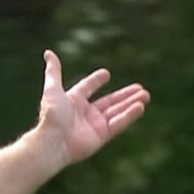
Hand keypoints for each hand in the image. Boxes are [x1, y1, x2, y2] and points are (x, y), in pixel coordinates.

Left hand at [38, 50, 149, 164]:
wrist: (53, 141)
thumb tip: (48, 52)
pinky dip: (129, 115)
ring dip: (131, 103)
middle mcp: (85, 113)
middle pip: (109, 101)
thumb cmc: (51, 115)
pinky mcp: (101, 136)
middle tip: (140, 87)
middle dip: (124, 95)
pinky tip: (140, 106)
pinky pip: (118, 124)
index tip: (106, 73)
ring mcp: (94, 125)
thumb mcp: (52, 89)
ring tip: (146, 95)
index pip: (87, 88)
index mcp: (73, 101)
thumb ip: (53, 71)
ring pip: (117, 111)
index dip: (95, 81)